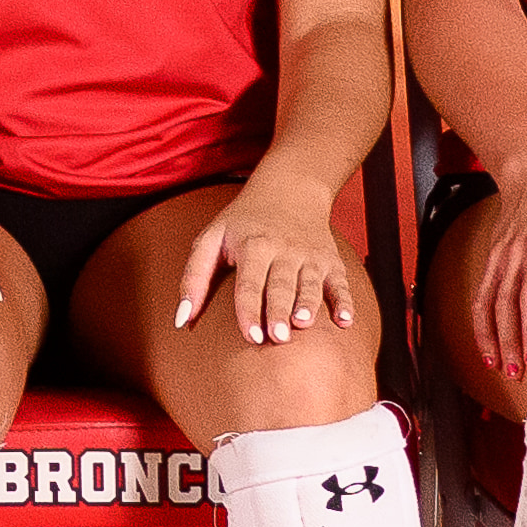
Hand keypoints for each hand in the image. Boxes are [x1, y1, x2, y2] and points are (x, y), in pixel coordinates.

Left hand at [173, 167, 367, 353]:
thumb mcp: (211, 238)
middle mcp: (283, 250)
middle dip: (279, 311)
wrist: (289, 188)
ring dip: (309, 304)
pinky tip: (344, 321)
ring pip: (311, 284)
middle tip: (278, 338)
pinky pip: (340, 283)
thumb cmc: (243, 221)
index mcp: (253, 245)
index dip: (249, 310)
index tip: (250, 337)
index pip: (249, 283)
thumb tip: (181, 320)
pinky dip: (344, 301)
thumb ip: (194, 277)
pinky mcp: (330, 261)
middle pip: (281, 285)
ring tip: (303, 324)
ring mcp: (310, 255)